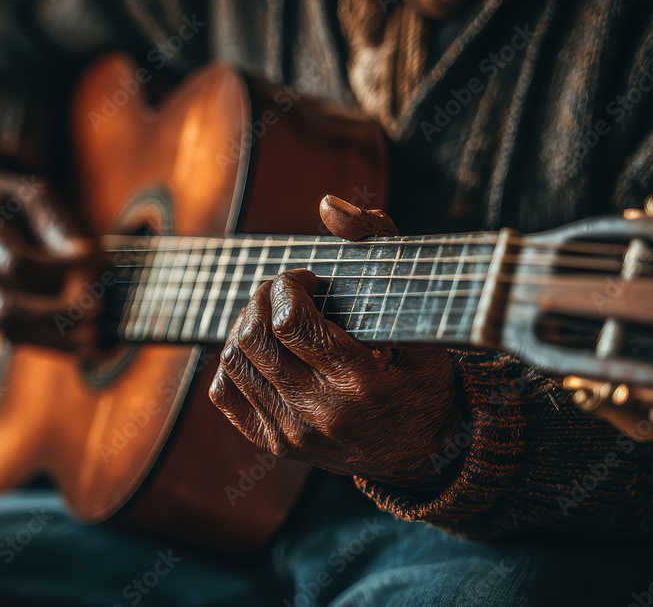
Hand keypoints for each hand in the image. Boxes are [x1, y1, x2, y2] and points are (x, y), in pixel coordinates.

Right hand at [0, 166, 101, 353]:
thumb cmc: (14, 200)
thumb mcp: (35, 194)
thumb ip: (58, 225)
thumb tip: (87, 260)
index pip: (15, 263)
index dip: (59, 270)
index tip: (96, 264)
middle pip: (4, 307)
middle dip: (55, 315)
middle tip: (98, 311)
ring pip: (8, 330)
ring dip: (55, 339)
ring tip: (95, 338)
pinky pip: (16, 337)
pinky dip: (52, 343)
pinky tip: (84, 345)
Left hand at [209, 196, 462, 491]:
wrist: (427, 448)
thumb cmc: (423, 372)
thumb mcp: (418, 309)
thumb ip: (378, 244)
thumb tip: (327, 204)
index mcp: (361, 382)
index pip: (291, 322)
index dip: (289, 285)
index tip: (308, 280)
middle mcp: (321, 413)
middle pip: (254, 338)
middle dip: (263, 297)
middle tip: (285, 290)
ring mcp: (294, 434)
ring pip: (234, 361)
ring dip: (246, 324)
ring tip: (274, 316)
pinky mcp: (276, 445)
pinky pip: (225, 393)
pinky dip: (233, 362)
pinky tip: (261, 349)